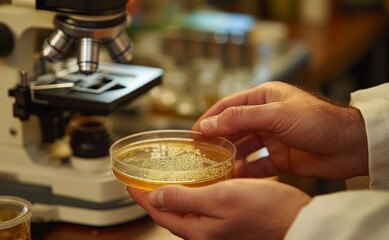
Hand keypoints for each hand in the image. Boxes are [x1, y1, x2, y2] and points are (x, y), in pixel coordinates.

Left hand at [128, 179, 310, 239]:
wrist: (298, 221)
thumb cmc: (265, 211)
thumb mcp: (220, 198)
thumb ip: (185, 198)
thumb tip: (155, 197)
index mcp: (198, 229)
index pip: (160, 212)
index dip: (142, 197)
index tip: (130, 184)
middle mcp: (206, 230)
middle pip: (172, 210)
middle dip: (158, 194)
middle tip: (148, 179)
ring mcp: (218, 226)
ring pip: (191, 205)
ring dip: (182, 188)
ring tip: (174, 174)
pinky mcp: (231, 219)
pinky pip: (210, 202)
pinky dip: (207, 187)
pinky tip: (215, 173)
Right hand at [193, 81, 367, 179]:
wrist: (351, 146)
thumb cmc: (319, 121)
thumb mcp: (276, 115)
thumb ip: (240, 118)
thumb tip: (208, 123)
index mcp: (264, 98)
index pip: (228, 106)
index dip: (209, 119)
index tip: (193, 133)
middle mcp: (266, 117)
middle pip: (233, 128)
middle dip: (217, 140)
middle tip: (200, 153)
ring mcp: (273, 138)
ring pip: (244, 147)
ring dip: (230, 156)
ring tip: (216, 167)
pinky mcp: (281, 157)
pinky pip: (258, 164)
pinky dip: (246, 170)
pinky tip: (237, 175)